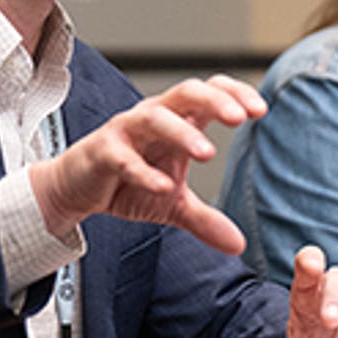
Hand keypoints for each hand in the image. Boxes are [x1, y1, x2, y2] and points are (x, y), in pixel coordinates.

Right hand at [28, 75, 265, 253]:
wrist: (76, 191)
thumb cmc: (127, 184)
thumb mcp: (172, 205)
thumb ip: (205, 220)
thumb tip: (238, 245)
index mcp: (177, 120)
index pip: (209, 92)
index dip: (235, 94)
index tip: (261, 110)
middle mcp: (154, 117)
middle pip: (187, 92)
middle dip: (215, 100)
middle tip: (240, 117)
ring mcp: (126, 131)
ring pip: (155, 118)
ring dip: (183, 132)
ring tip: (208, 152)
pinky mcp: (102, 152)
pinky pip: (123, 157)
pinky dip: (144, 171)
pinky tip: (163, 186)